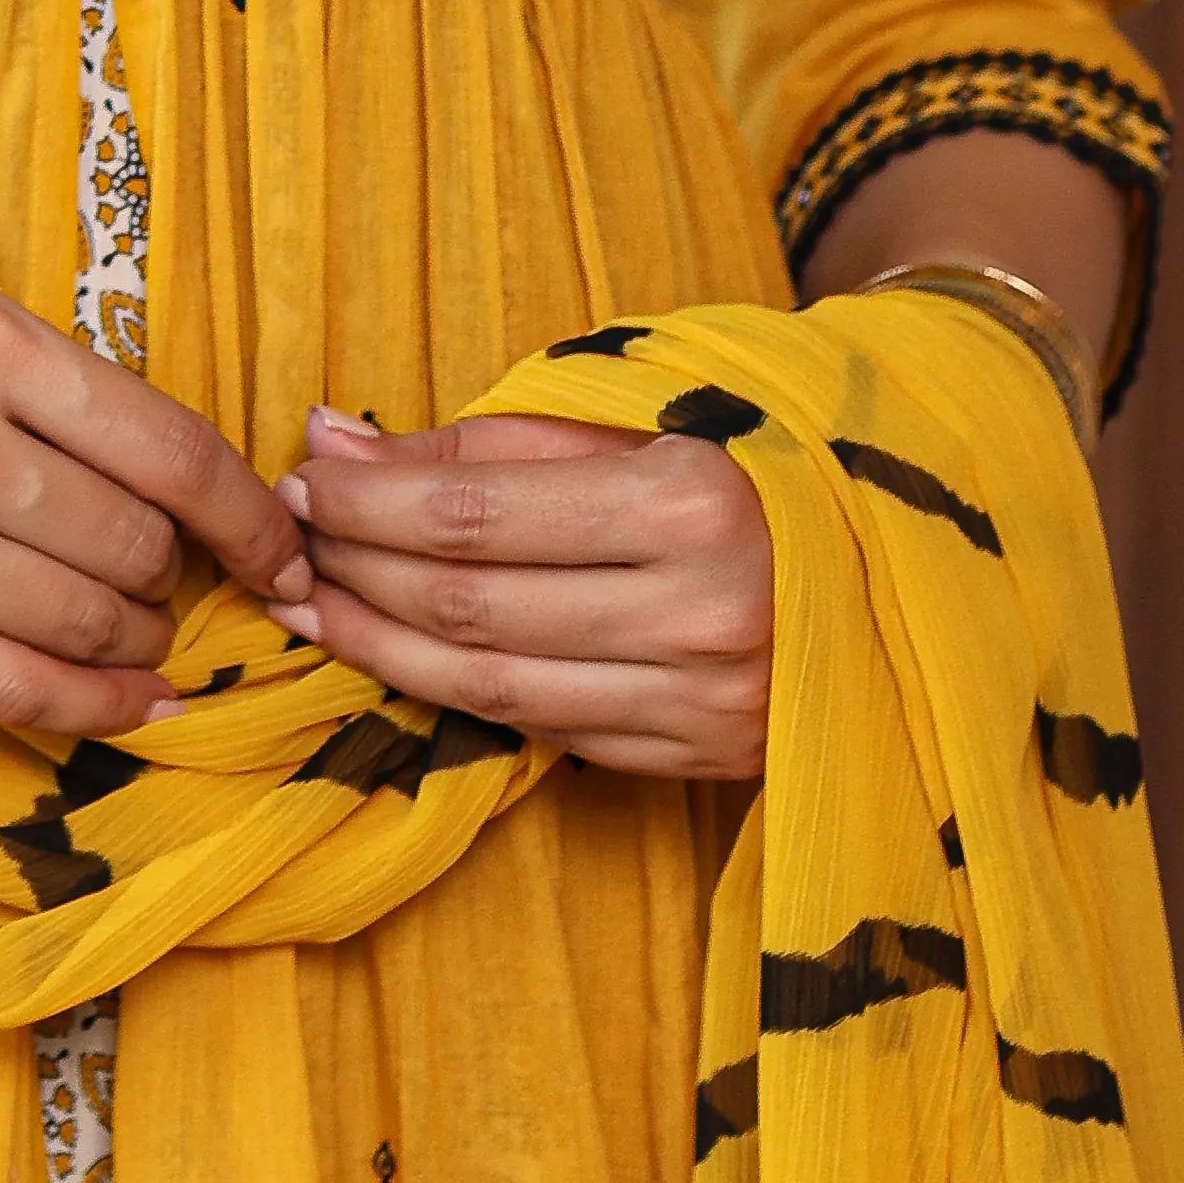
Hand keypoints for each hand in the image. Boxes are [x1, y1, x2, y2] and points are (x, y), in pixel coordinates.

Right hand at [0, 280, 311, 736]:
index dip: (252, 516)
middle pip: (138, 544)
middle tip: (165, 590)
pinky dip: (94, 710)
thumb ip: (35, 384)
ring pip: (91, 621)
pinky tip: (128, 710)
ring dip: (137, 644)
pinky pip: (18, 692)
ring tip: (138, 645)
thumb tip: (159, 474)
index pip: (173, 445)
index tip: (287, 551)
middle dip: (174, 580)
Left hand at [278, 406, 770, 778]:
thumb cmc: (744, 468)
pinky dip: (456, 694)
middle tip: (288, 540)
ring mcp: (704, 702)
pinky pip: (545, 729)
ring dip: (379, 647)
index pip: (474, 515)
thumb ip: (480, 442)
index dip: (369, 502)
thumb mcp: (631, 424)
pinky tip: (400, 655)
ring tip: (312, 604)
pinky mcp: (699, 758)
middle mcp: (700, 612)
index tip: (303, 479)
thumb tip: (330, 437)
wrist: (894, 564)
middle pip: (469, 607)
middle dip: (356, 570)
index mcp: (689, 502)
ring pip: (492, 687)